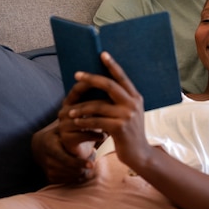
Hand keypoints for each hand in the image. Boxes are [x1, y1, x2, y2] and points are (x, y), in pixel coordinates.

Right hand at [31, 120, 103, 183]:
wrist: (39, 146)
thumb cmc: (58, 133)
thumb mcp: (62, 127)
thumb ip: (75, 124)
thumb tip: (93, 118)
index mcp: (50, 145)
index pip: (65, 158)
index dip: (79, 162)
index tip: (93, 162)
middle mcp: (47, 160)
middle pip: (70, 169)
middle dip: (83, 167)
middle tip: (94, 163)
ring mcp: (48, 170)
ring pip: (71, 176)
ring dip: (82, 171)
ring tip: (90, 163)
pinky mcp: (50, 178)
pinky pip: (68, 181)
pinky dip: (78, 176)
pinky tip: (83, 168)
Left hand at [65, 52, 151, 169]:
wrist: (139, 154)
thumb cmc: (129, 132)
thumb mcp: (129, 113)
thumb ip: (120, 101)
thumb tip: (101, 86)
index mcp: (136, 97)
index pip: (122, 77)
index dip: (112, 65)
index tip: (102, 54)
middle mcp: (133, 103)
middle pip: (109, 85)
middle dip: (91, 79)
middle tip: (77, 74)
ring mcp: (127, 115)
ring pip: (98, 106)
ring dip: (81, 108)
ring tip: (69, 111)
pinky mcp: (119, 128)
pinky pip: (96, 121)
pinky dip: (84, 121)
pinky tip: (75, 122)